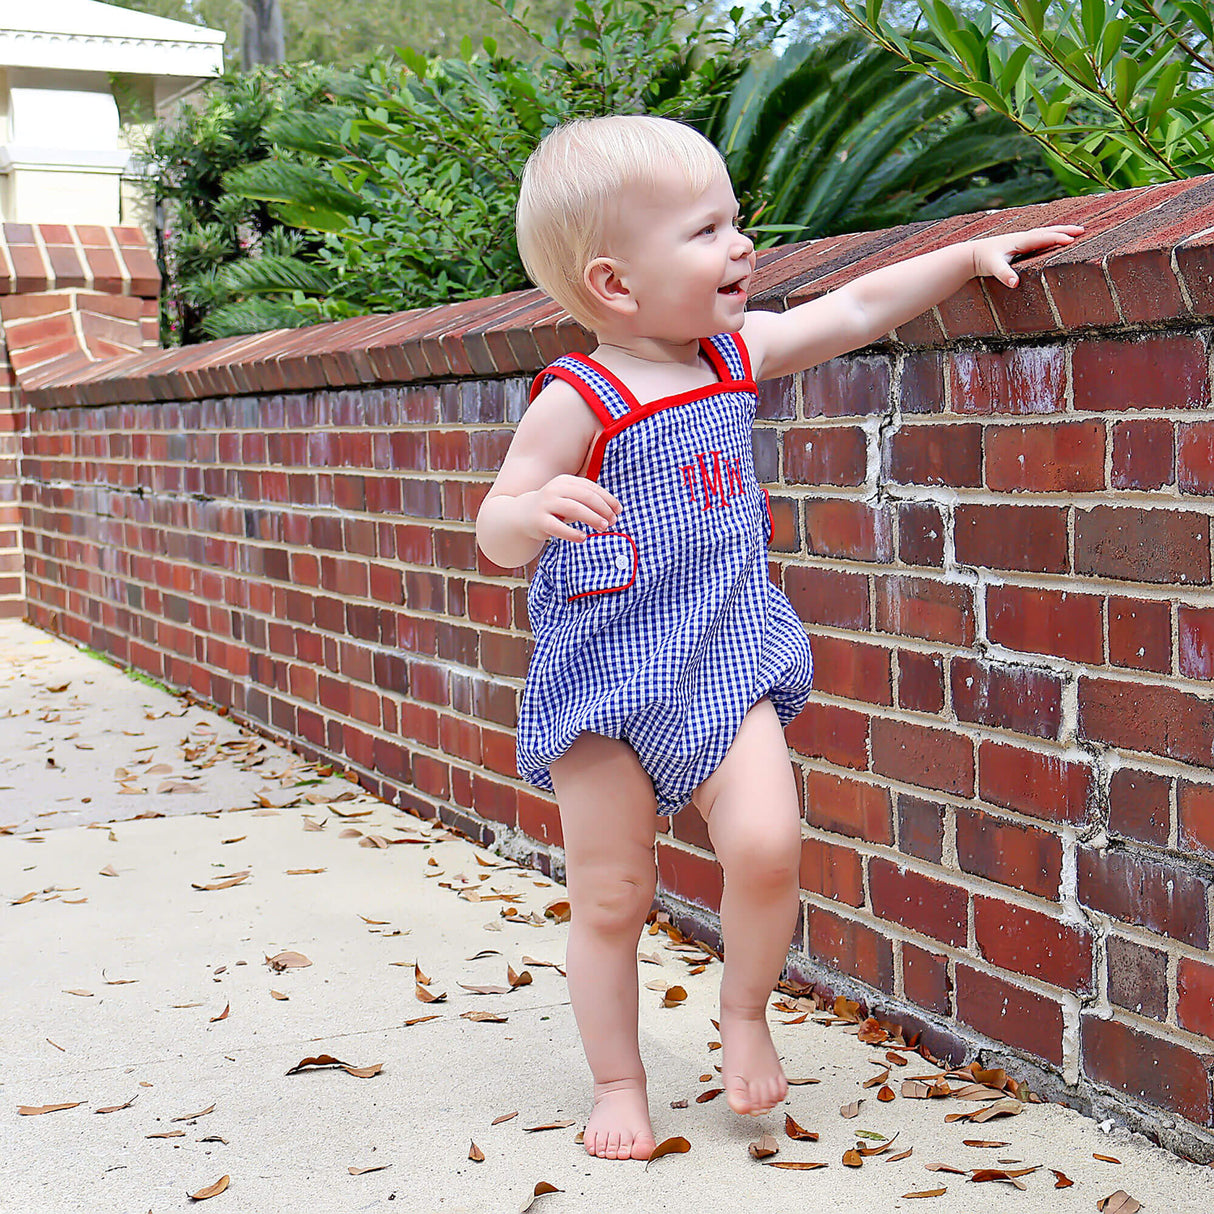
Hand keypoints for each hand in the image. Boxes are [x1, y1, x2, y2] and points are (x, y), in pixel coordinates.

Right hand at [521, 474, 622, 542]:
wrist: (522, 515)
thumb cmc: (554, 507)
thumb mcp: (570, 498)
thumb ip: (588, 500)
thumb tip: (614, 511)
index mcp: (565, 481)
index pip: (591, 488)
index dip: (607, 499)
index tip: (618, 510)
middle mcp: (554, 490)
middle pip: (585, 497)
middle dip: (602, 509)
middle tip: (613, 521)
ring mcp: (546, 504)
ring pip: (574, 509)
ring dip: (592, 518)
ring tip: (604, 527)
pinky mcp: (539, 521)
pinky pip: (558, 527)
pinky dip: (573, 533)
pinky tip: (584, 538)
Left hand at [971, 225, 1085, 288]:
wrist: (972, 254)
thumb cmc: (983, 260)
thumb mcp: (993, 268)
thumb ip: (1004, 275)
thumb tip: (1015, 283)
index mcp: (1019, 241)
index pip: (1042, 238)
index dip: (1057, 238)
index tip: (1072, 240)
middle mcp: (1023, 237)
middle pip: (1047, 231)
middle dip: (1065, 230)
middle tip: (1083, 230)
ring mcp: (1022, 239)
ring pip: (1045, 233)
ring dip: (1061, 231)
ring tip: (1077, 232)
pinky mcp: (1020, 243)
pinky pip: (1041, 237)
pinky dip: (1052, 236)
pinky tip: (1057, 239)